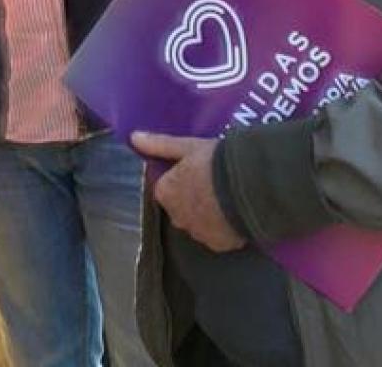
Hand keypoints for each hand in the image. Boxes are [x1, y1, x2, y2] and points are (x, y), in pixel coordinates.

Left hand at [131, 132, 246, 252]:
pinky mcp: (218, 245)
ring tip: (230, 198)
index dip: (183, 180)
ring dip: (209, 215)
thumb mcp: (187, 147)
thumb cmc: (214, 162)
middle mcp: (176, 217)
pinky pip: (218, 236)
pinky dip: (224, 228)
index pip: (168, 188)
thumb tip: (133, 137)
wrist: (248, 186)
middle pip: (182, 208)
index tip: (200, 172)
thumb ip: (159, 145)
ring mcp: (197, 234)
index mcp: (165, 193)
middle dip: (194, 200)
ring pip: (200, 224)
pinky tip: (237, 214)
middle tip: (216, 184)